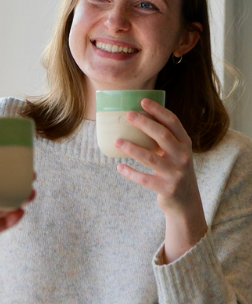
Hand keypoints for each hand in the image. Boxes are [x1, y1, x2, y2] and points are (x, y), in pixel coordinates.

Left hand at [114, 98, 206, 263]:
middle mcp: (183, 157)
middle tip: (128, 115)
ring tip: (117, 141)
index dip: (158, 111)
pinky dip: (131, 173)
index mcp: (185, 144)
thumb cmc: (175, 171)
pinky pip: (144, 179)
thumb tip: (138, 118)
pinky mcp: (166, 188)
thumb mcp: (176, 153)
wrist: (186, 202)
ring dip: (132, 148)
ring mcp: (175, 173)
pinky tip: (119, 167)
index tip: (143, 100)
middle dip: (144, 124)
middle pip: (163, 136)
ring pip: (151, 158)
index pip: (173, 123)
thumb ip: (163, 139)